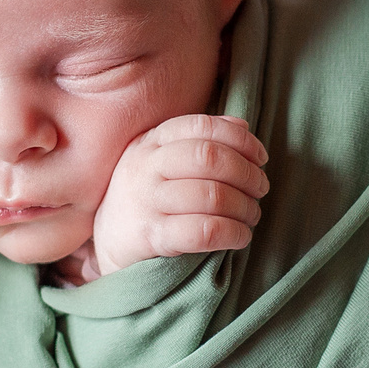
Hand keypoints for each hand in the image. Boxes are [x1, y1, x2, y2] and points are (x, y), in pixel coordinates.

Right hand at [89, 114, 269, 276]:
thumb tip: (242, 125)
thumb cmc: (147, 196)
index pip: (202, 126)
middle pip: (208, 158)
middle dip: (247, 173)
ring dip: (245, 207)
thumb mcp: (161, 159)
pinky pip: (204, 231)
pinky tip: (240, 236)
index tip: (260, 157)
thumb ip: (198, 139)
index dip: (241, 139)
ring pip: (212, 196)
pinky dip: (233, 233)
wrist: (108, 242)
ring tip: (251, 215)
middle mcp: (146, 166)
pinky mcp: (150, 237)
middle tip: (260, 189)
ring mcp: (146, 202)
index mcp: (152, 141)